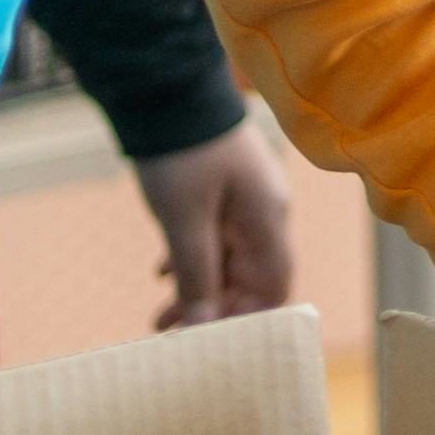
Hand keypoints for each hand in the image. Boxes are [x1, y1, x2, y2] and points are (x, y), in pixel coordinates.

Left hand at [130, 119, 297, 327]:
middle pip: (249, 279)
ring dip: (198, 288)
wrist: (165, 90)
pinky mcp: (220, 191)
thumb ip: (196, 275)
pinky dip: (190, 260)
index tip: (214, 344)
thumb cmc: (183, 155)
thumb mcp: (185, 221)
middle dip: (214, 310)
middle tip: (172, 336)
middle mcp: (263, 214)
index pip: (274, 287)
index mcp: (267, 221)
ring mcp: (243, 201)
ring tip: (160, 316)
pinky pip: (213, 238)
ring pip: (227, 261)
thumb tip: (203, 326)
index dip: (250, 320)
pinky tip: (162, 272)